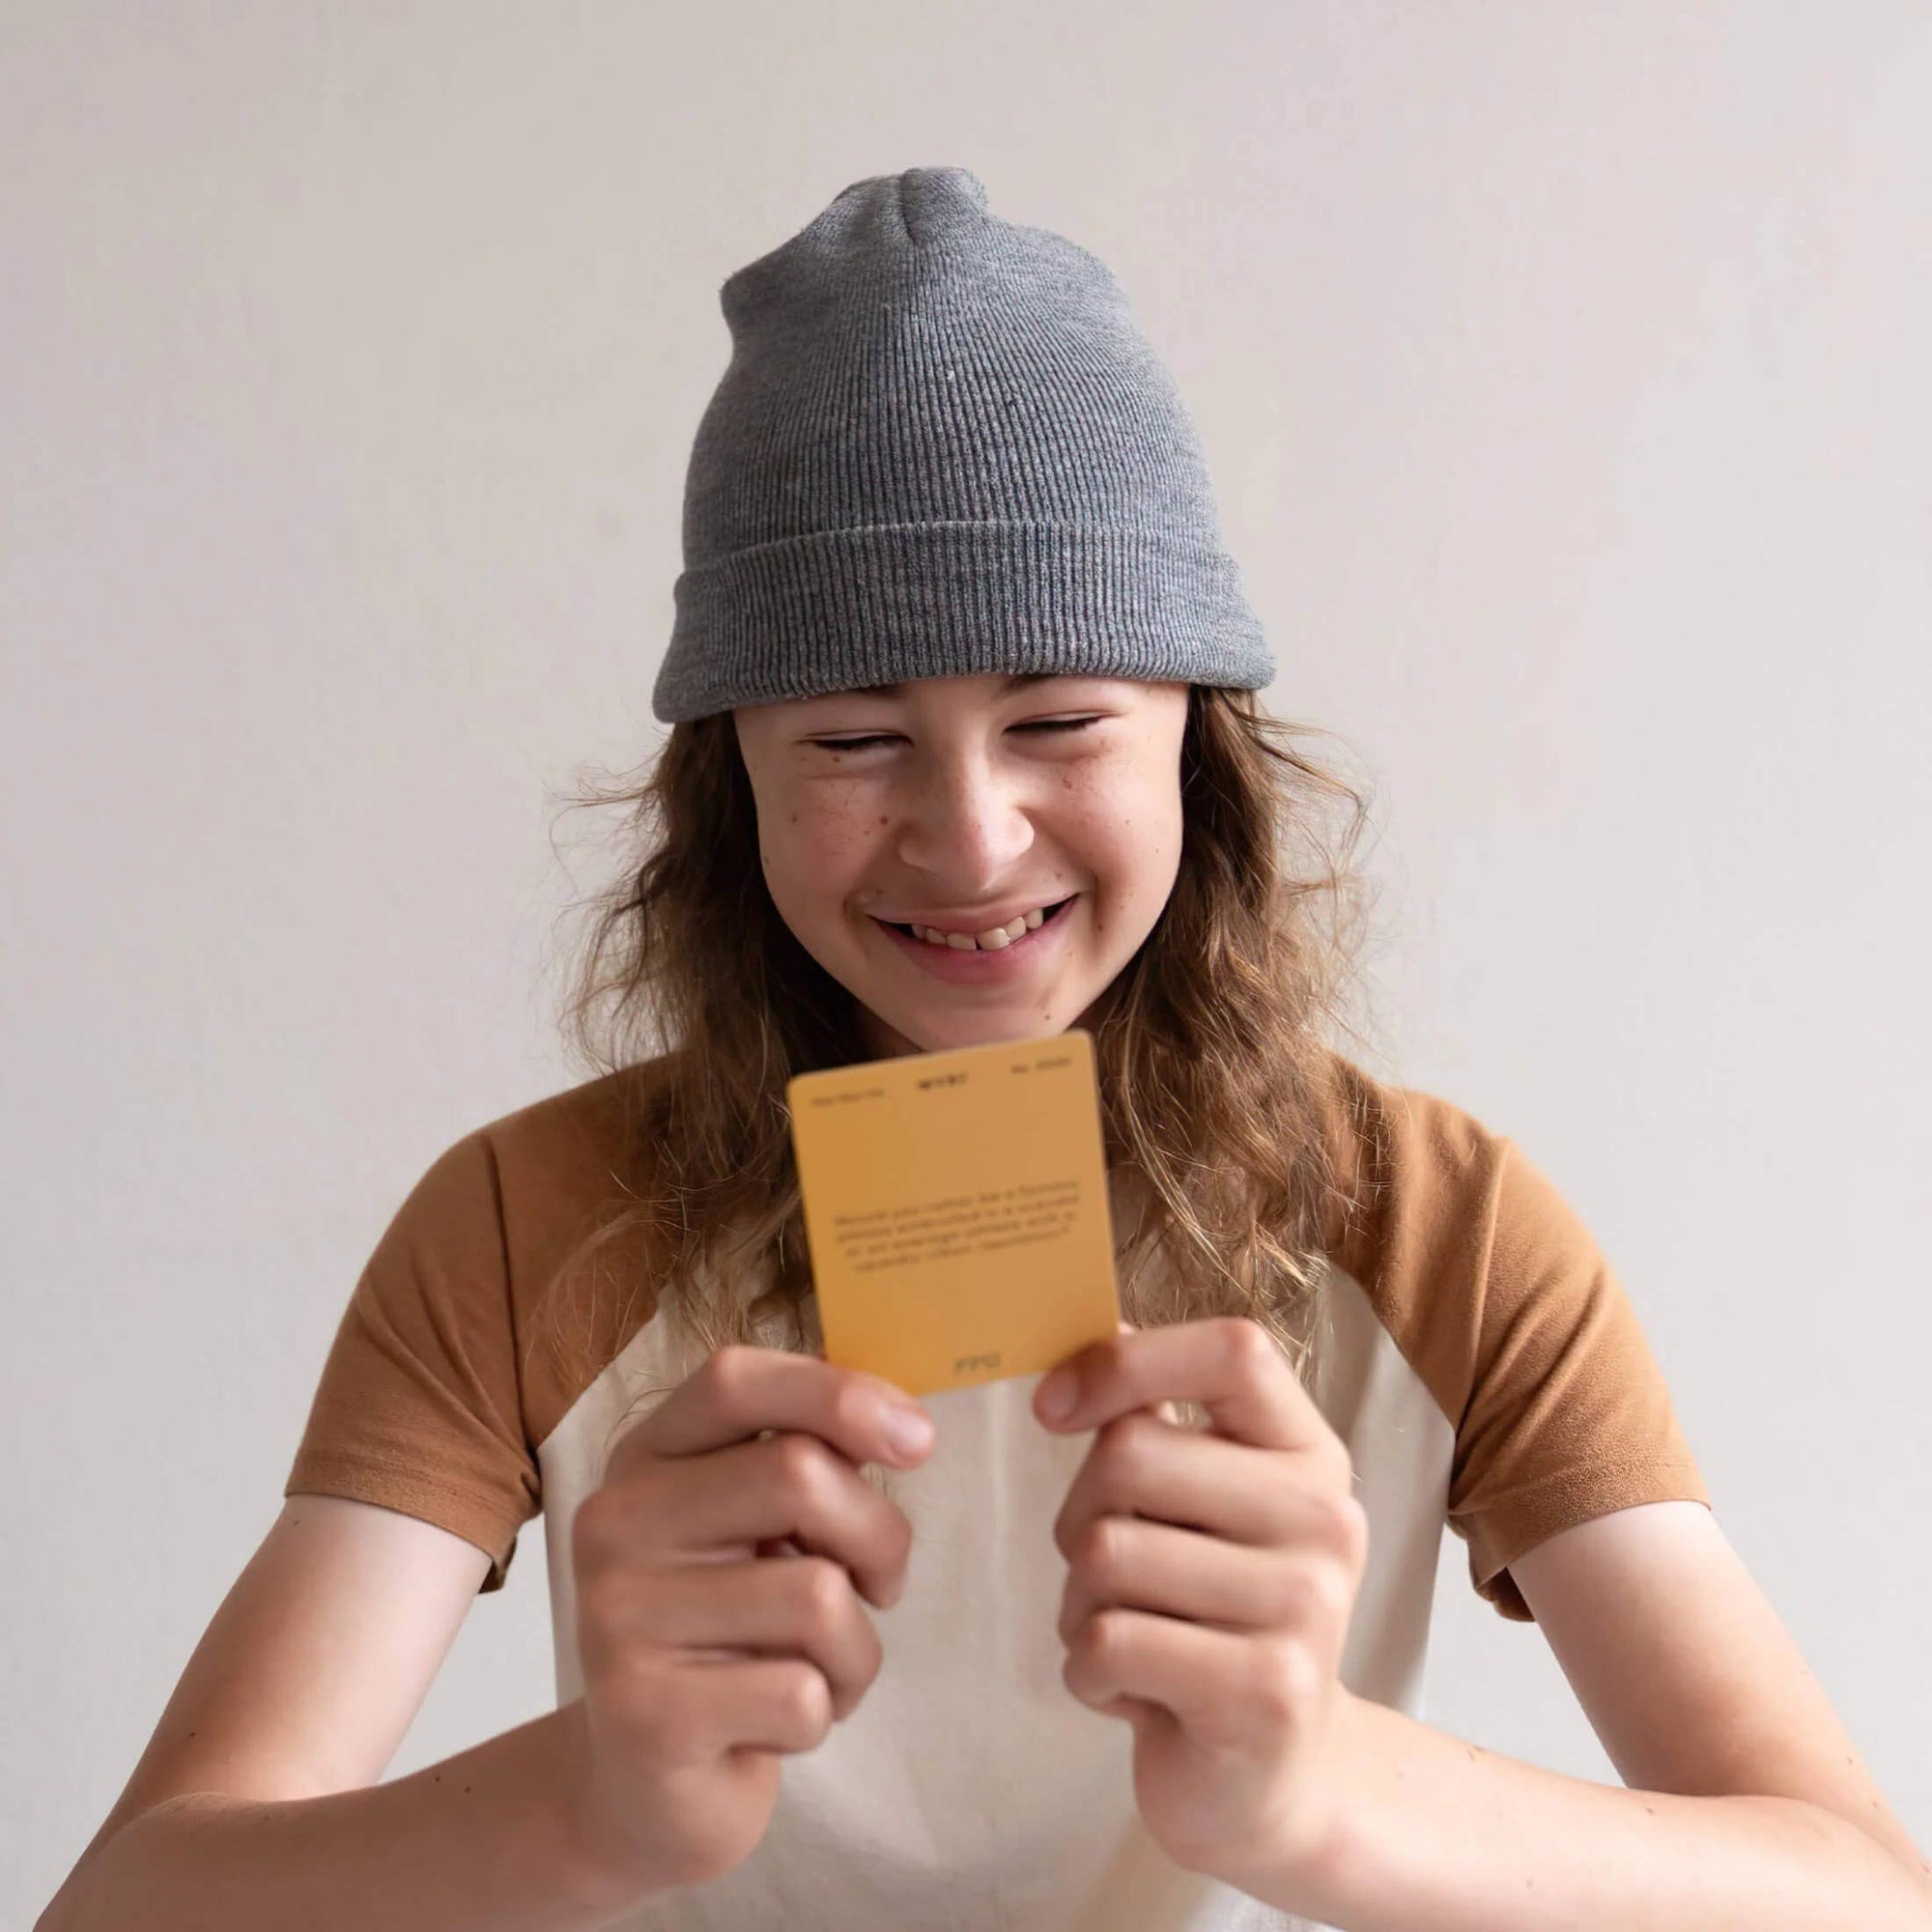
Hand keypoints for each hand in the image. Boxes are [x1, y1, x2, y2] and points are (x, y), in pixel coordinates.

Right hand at [566, 1345, 935, 1894]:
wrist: (646, 1785)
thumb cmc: (732, 1634)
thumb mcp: (757, 1530)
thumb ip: (808, 1462)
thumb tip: (903, 1427)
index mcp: (645, 1459)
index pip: (735, 1380)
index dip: (839, 1393)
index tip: (919, 1440)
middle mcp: (615, 1524)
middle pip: (798, 1474)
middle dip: (879, 1535)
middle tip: (879, 1586)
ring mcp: (619, 1621)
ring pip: (816, 1594)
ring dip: (856, 1646)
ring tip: (816, 1670)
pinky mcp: (646, 1717)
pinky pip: (801, 1694)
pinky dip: (823, 1715)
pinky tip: (775, 1727)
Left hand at [1032, 1316, 1368, 1893]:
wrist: (1273, 1778)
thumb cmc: (1213, 1618)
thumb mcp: (1207, 1508)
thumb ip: (1160, 1421)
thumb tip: (1095, 1332)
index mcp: (1309, 1454)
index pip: (1234, 1349)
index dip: (1128, 1361)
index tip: (1054, 1406)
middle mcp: (1325, 1519)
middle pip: (1130, 1453)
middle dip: (1077, 1514)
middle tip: (1108, 1571)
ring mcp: (1305, 1608)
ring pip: (1104, 1553)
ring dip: (1078, 1604)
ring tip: (1130, 1635)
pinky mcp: (1265, 1693)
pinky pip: (1107, 1642)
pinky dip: (1088, 1672)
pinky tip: (1137, 1692)